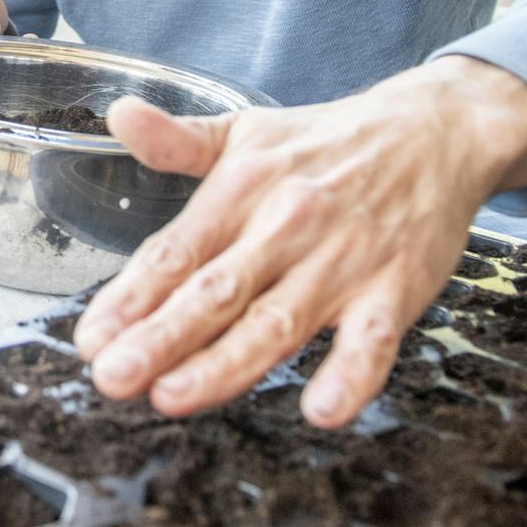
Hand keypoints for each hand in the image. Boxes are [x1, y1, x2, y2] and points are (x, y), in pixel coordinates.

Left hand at [73, 56, 526, 428]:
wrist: (436, 131)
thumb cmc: (329, 142)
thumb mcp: (247, 131)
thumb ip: (178, 141)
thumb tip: (116, 116)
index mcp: (241, 191)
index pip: (175, 252)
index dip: (130, 297)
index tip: (90, 339)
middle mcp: (285, 226)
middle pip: (214, 292)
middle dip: (159, 338)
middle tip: (112, 377)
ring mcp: (341, 263)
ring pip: (276, 322)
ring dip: (225, 365)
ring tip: (173, 396)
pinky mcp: (395, 290)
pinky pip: (372, 341)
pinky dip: (350, 375)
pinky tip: (321, 410)